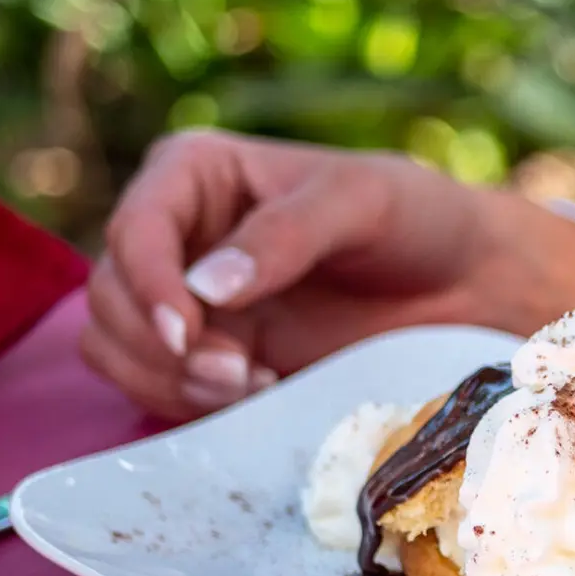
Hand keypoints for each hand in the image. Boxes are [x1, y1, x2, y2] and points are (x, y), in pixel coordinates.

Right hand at [82, 129, 574, 419]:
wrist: (465, 283)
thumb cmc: (418, 219)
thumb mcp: (361, 203)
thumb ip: (285, 236)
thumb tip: (208, 287)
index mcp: (197, 174)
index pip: (133, 229)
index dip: (147, 286)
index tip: (190, 334)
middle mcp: (178, 235)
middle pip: (110, 297)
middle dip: (160, 346)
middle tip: (237, 375)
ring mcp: (190, 300)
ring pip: (116, 347)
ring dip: (168, 380)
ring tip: (250, 386)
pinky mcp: (213, 354)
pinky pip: (157, 385)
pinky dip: (189, 401)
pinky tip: (259, 394)